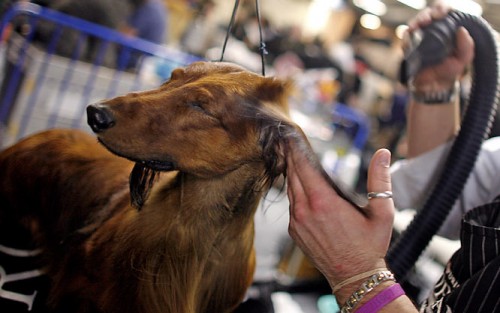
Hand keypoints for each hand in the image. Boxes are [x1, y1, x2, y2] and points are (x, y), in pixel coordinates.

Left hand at [286, 146, 393, 294]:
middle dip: (290, 157)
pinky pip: (291, 205)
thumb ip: (380, 180)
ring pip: (289, 189)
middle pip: (292, 175)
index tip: (291, 137)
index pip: (303, 167)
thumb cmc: (370, 246)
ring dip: (290, 173)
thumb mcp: (382, 212)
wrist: (355, 277)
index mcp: (324, 202)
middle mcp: (306, 211)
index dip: (296, 150)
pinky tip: (298, 184)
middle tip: (288, 142)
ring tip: (291, 158)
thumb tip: (383, 153)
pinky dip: (293, 191)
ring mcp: (297, 222)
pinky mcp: (294, 231)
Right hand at [405, 1, 473, 90]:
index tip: (443, 13)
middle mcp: (432, 31)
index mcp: (447, 30)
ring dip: (416, 21)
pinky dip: (408, 33)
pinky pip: (406, 36)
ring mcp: (420, 37)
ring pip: (416, 22)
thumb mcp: (462, 59)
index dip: (442, 9)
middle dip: (427, 14)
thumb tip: (461, 30)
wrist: (432, 86)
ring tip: (418, 25)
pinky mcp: (409, 46)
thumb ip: (466, 46)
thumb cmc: (449, 71)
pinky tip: (411, 33)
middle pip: (428, 15)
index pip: (444, 12)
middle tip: (428, 19)